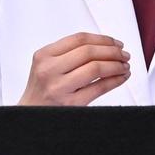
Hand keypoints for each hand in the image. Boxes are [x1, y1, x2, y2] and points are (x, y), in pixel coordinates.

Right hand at [17, 32, 131, 105]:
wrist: (29, 116)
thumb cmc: (41, 90)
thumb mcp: (46, 65)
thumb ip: (67, 54)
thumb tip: (104, 46)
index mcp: (44, 55)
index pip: (78, 39)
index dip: (102, 39)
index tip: (115, 43)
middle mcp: (50, 69)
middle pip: (88, 52)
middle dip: (112, 51)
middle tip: (124, 54)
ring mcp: (59, 87)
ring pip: (95, 68)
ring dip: (115, 65)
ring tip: (124, 66)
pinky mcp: (70, 104)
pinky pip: (98, 88)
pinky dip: (114, 81)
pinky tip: (121, 78)